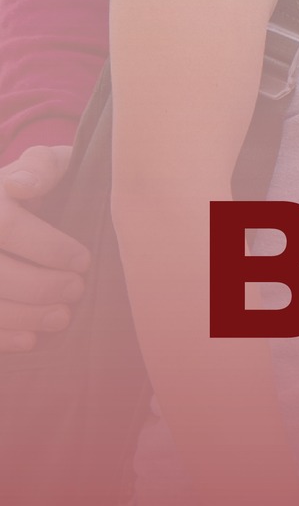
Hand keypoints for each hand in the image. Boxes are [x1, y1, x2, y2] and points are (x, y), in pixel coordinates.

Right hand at [0, 143, 87, 352]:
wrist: (10, 203)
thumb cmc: (34, 185)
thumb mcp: (41, 165)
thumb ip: (42, 166)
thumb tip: (25, 185)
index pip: (7, 226)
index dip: (47, 247)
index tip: (84, 261)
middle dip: (40, 287)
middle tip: (76, 290)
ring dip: (23, 317)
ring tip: (61, 317)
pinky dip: (3, 338)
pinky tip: (31, 339)